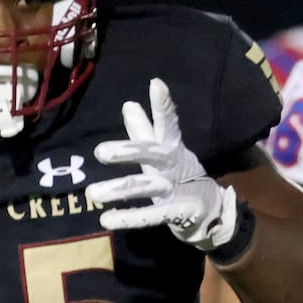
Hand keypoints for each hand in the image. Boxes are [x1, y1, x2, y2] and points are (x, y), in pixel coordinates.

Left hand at [87, 78, 238, 251]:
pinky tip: (106, 219)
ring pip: (146, 186)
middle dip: (128, 151)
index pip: (168, 122)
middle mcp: (173, 165)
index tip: (156, 83)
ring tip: (92, 192)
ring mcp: (176, 189)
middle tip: (99, 152)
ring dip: (119, 189)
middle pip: (152, 153)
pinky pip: (150, 216)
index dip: (163, 105)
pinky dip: (128, 217)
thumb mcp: (163, 151)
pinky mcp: (176, 213)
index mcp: (171, 147)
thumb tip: (128, 104)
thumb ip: (144, 130)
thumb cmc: (180, 175)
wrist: (210, 212)